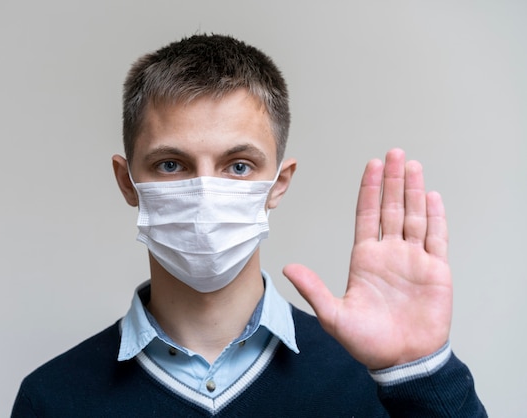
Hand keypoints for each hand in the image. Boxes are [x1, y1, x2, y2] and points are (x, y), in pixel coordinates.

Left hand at [284, 149, 451, 369]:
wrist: (402, 361)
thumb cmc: (368, 342)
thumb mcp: (334, 316)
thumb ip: (313, 289)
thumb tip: (288, 267)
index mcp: (365, 259)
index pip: (367, 215)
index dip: (369, 190)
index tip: (371, 166)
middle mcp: (389, 253)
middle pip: (391, 208)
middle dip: (392, 180)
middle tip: (394, 154)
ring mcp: (413, 260)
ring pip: (414, 216)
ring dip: (414, 191)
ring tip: (412, 166)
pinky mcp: (435, 270)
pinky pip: (437, 238)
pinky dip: (436, 217)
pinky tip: (433, 197)